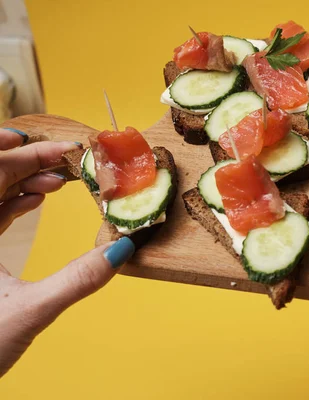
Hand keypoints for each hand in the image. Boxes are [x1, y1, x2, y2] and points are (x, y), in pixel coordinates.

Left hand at [0, 128, 134, 376]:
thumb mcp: (32, 312)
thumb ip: (78, 279)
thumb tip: (121, 249)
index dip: (29, 155)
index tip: (66, 150)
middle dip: (29, 160)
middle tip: (67, 158)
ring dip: (22, 178)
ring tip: (58, 180)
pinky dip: (13, 200)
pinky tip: (37, 199)